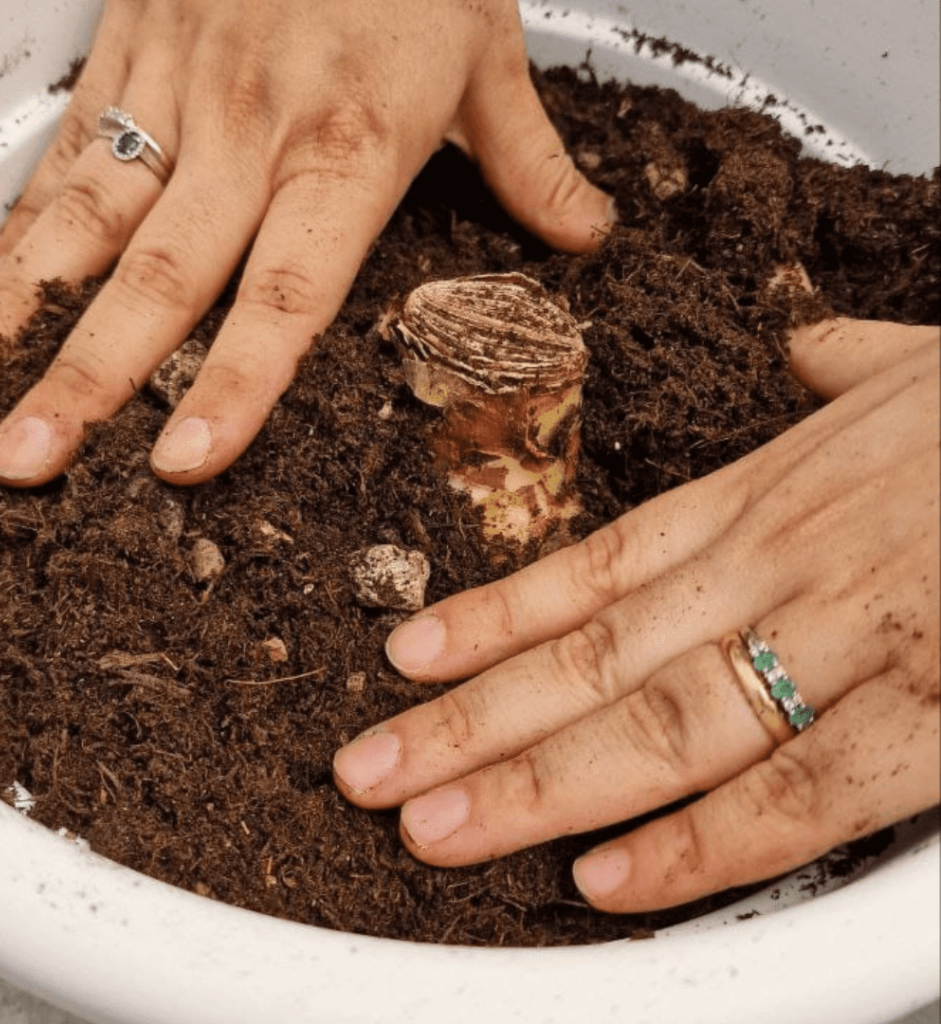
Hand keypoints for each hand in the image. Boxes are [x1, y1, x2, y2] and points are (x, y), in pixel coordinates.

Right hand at [0, 0, 613, 487]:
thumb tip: (584, 238)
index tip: (181, 462)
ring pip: (80, 223)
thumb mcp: (489, 53)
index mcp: (346, 148)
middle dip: (84, 381)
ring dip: (17, 317)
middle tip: (27, 463)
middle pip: (156, 279)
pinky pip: (61, 159)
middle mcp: (248, 132)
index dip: (233, 385)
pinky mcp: (125, 56)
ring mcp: (174, 94)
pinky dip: (14, 234)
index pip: (284, 294)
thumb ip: (532, 164)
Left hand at [334, 317, 939, 911]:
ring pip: (659, 726)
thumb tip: (811, 356)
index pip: (592, 567)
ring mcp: (852, 641)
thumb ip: (852, 371)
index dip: (489, 618)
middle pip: (590, 659)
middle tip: (369, 771)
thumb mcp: (929, 369)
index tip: (406, 658)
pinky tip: (604, 882)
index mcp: (772, 497)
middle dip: (468, 724)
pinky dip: (698, 847)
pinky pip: (799, 798)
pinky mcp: (938, 716)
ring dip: (535, 787)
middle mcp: (782, 567)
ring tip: (434, 828)